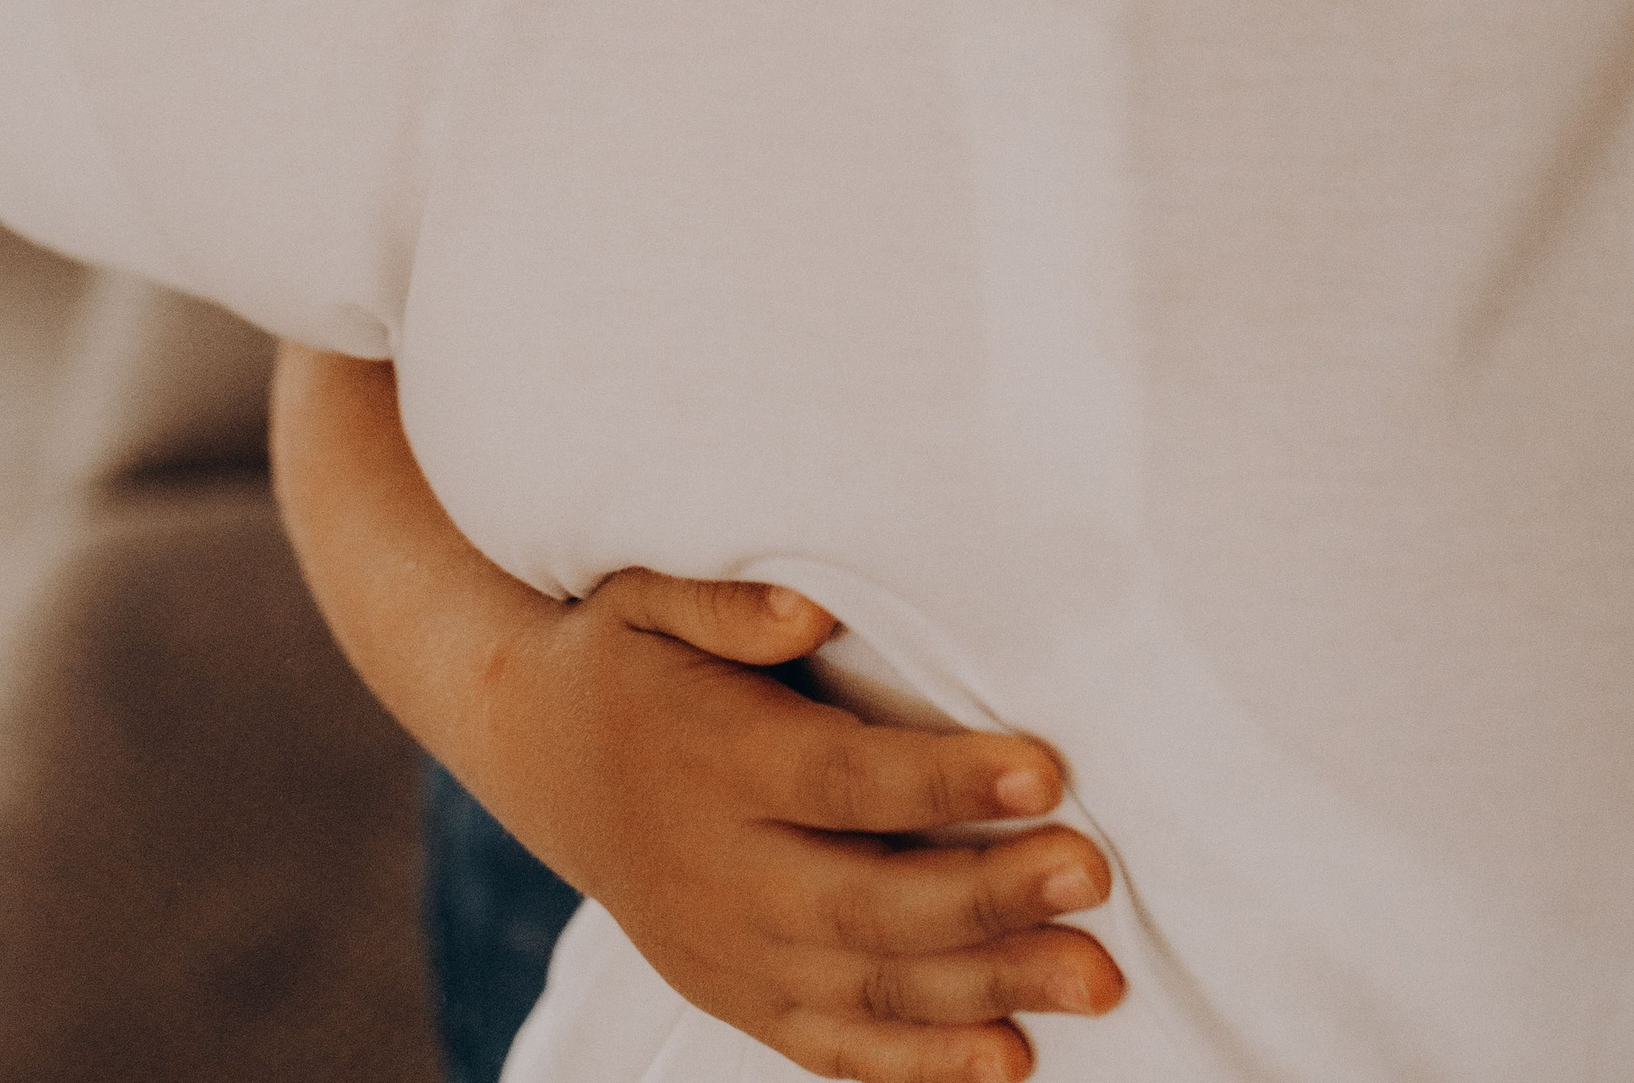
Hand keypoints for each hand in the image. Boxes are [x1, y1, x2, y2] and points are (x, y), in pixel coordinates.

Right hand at [481, 570, 1123, 1082]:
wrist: (538, 754)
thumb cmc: (622, 659)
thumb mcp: (647, 599)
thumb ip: (729, 604)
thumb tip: (811, 609)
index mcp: (719, 761)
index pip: (847, 781)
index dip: (945, 785)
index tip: (1044, 773)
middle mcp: (724, 871)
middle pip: (871, 901)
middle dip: (990, 898)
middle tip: (1093, 875)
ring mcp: (729, 950)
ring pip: (870, 988)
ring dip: (988, 992)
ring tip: (1095, 980)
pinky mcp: (735, 996)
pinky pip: (834, 1048)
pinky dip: (921, 1067)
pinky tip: (1010, 1059)